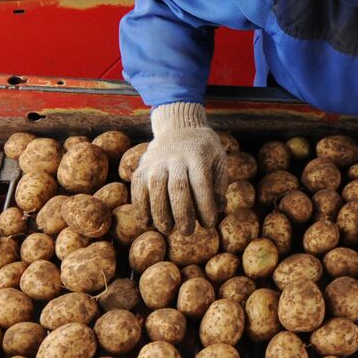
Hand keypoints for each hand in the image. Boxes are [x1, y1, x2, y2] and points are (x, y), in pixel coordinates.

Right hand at [131, 102, 226, 234]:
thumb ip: (219, 184)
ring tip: (168, 229)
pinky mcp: (141, 167)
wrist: (179, 126)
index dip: (205, 206)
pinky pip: (138, 189)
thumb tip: (219, 209)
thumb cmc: (204, 150)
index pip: (201, 184)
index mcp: (198, 155)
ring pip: (155, 189)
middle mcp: (175, 157)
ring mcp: (155, 161)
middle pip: (177, 188)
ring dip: (160, 213)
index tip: (209, 224)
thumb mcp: (219, 160)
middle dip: (182, 214)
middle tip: (187, 231)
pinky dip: (141, 207)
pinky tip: (148, 222)